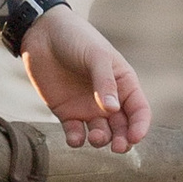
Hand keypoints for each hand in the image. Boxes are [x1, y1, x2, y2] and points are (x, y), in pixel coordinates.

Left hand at [22, 8, 149, 152]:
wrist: (42, 33)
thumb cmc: (76, 38)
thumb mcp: (96, 55)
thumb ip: (105, 82)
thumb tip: (113, 110)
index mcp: (123, 83)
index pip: (139, 110)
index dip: (140, 126)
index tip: (134, 138)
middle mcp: (108, 99)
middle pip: (122, 127)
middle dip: (123, 140)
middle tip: (119, 148)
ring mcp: (87, 107)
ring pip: (101, 133)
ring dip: (102, 140)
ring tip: (96, 137)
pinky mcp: (66, 112)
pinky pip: (75, 133)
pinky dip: (77, 139)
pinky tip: (75, 138)